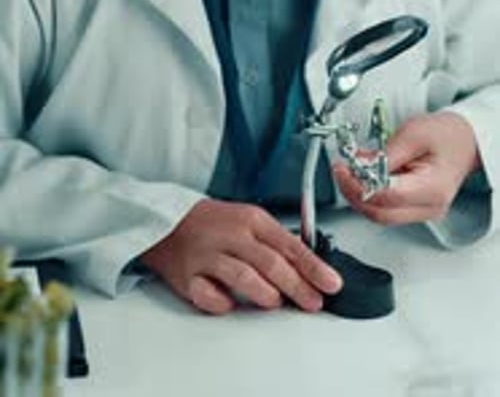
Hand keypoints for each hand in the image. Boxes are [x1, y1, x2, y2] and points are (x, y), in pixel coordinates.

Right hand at [140, 198, 341, 314]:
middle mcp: (231, 235)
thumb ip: (276, 242)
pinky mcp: (187, 276)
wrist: (168, 222)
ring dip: (265, 294)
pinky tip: (230, 303)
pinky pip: (208, 296)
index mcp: (251, 220)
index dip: (313, 267)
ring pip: (243, 277)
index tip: (332, 284)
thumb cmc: (215, 224)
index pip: (289, 245)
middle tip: (313, 303)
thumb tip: (311, 269)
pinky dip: (222, 303)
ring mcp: (208, 255)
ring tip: (275, 302)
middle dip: (297, 287)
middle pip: (271, 263)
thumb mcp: (249, 221)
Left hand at [334, 111, 480, 225]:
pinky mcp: (414, 208)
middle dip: (353, 192)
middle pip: (380, 213)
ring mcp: (422, 211)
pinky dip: (370, 193)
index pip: (387, 196)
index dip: (358, 185)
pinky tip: (361, 176)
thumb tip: (360, 166)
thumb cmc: (446, 135)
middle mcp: (429, 207)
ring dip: (359, 194)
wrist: (465, 140)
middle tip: (340, 170)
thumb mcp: (413, 132)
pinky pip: (386, 207)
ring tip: (349, 170)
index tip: (343, 169)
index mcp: (432, 189)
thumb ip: (386, 153)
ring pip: (380, 214)